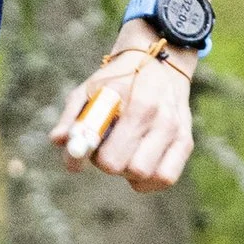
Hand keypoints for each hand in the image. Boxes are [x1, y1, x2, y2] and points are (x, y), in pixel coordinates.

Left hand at [49, 39, 193, 192]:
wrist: (161, 63)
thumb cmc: (119, 80)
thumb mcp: (90, 88)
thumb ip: (73, 116)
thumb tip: (58, 141)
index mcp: (124, 97)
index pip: (97, 140)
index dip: (80, 154)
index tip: (77, 153)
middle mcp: (152, 113)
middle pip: (117, 165)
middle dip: (104, 162)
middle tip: (105, 147)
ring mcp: (172, 128)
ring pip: (141, 174)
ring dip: (127, 172)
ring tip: (125, 153)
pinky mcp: (185, 142)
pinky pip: (165, 178)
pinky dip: (148, 180)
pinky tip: (139, 165)